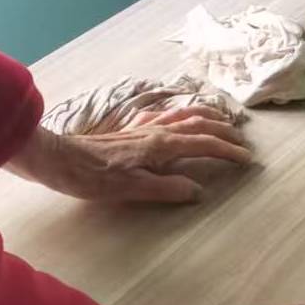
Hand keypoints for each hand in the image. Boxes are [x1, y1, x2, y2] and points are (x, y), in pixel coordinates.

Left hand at [6, 107, 251, 202]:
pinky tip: (179, 118)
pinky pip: (166, 115)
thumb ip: (167, 188)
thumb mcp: (130, 190)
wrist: (57, 159)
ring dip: (209, 116)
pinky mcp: (132, 129)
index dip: (228, 151)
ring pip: (185, 114)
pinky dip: (182, 113)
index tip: (247, 159)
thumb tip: (199, 191)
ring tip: (223, 120)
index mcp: (161, 145)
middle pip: (201, 124)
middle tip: (243, 142)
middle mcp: (158, 131)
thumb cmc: (91, 178)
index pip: (205, 144)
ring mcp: (145, 127)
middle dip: (226, 131)